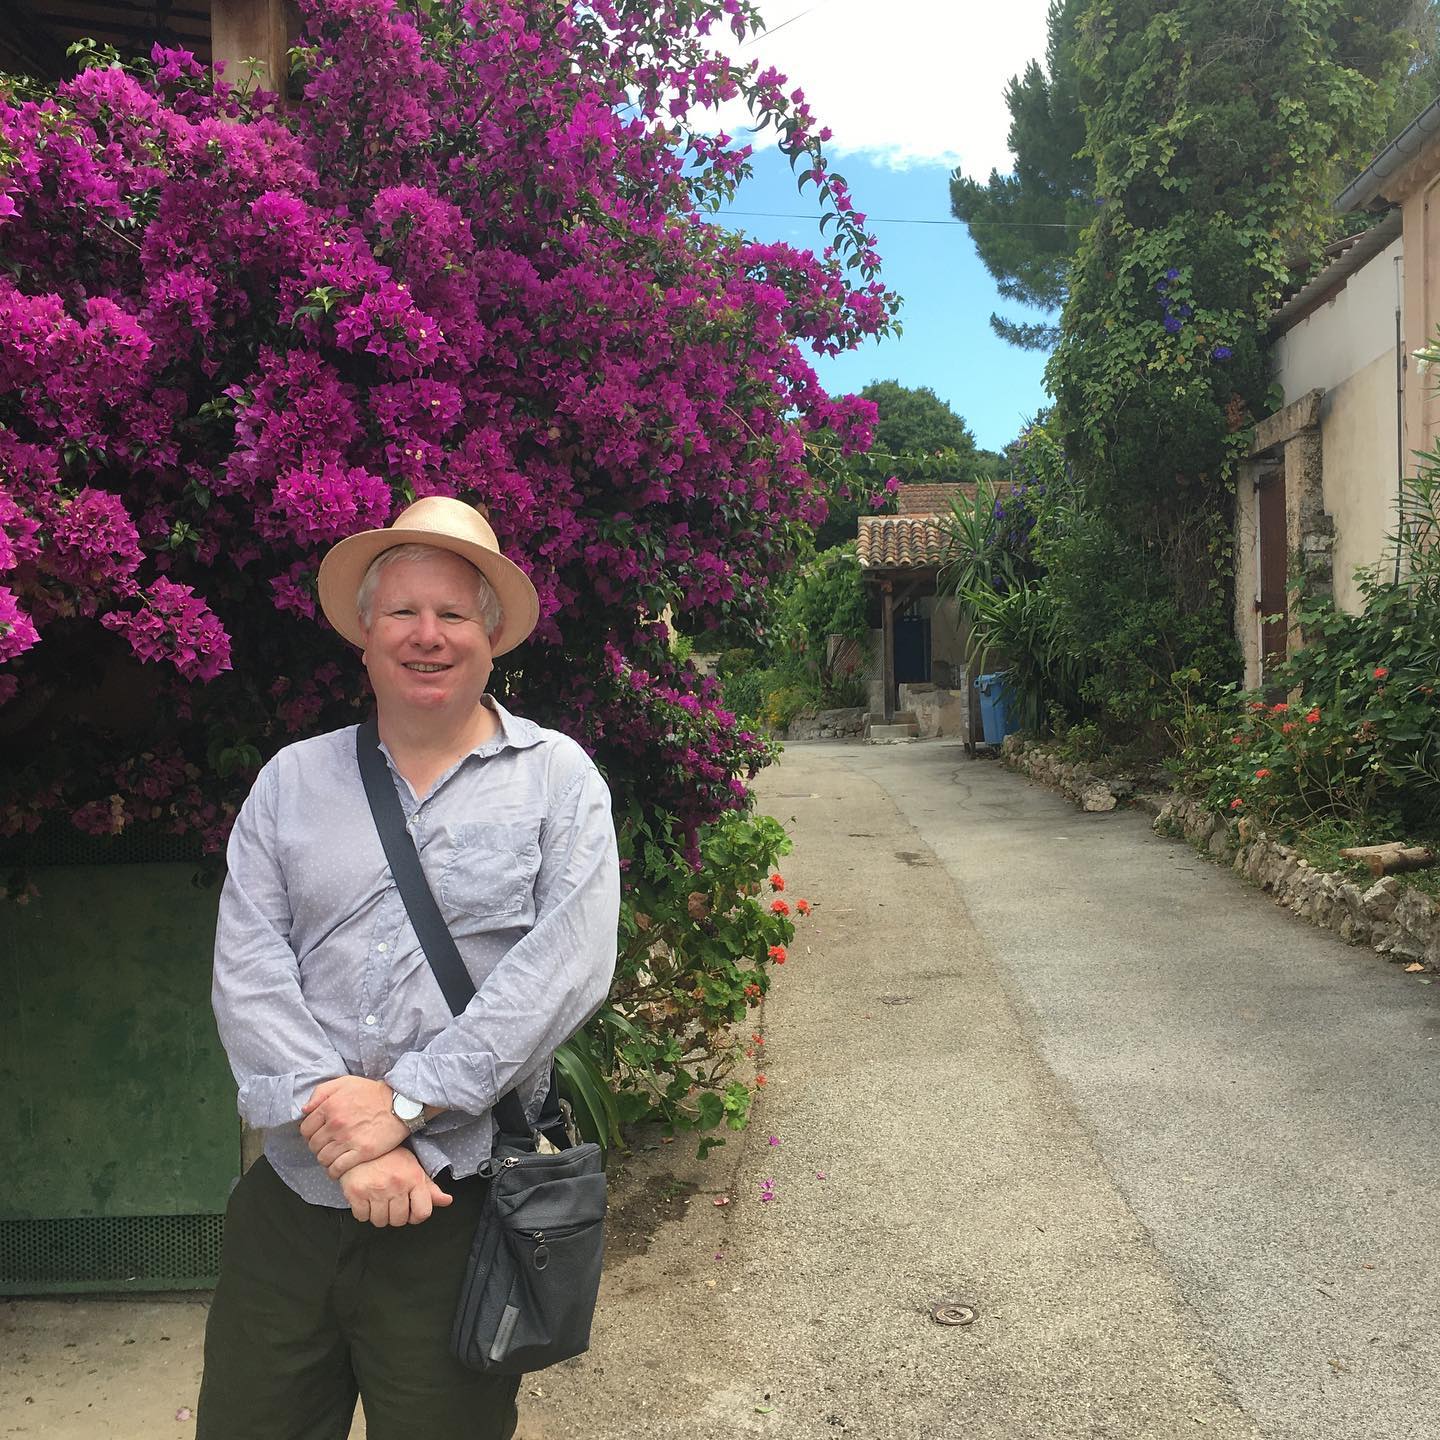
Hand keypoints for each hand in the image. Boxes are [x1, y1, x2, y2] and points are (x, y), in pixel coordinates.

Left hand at [301, 1076, 407, 1178]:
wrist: (401, 1104)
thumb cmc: (372, 1093)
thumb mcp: (345, 1082)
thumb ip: (321, 1092)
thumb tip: (304, 1110)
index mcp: (330, 1106)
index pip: (306, 1129)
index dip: (310, 1133)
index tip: (319, 1134)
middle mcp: (336, 1123)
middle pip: (313, 1145)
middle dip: (318, 1146)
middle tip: (327, 1145)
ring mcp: (348, 1139)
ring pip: (323, 1158)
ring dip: (325, 1160)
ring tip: (333, 1156)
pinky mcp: (361, 1152)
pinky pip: (337, 1169)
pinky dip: (334, 1172)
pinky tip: (338, 1168)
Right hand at [339, 1148, 453, 1227]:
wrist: (362, 1145)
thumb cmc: (390, 1157)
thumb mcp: (414, 1168)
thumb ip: (430, 1189)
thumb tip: (448, 1201)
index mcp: (414, 1178)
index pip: (422, 1213)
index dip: (416, 1215)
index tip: (409, 1210)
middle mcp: (396, 1185)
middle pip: (399, 1221)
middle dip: (395, 1215)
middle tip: (391, 1202)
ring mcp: (375, 1190)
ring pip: (380, 1221)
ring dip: (379, 1215)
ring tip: (378, 1200)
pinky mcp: (356, 1193)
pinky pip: (362, 1217)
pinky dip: (363, 1212)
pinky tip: (366, 1198)